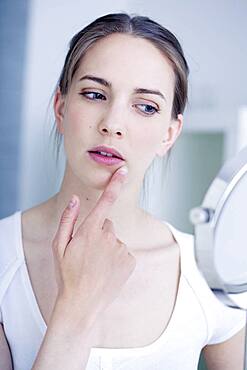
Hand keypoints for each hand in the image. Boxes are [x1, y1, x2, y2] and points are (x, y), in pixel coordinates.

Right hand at [51, 167, 136, 319]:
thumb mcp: (59, 246)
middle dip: (99, 232)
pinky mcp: (131, 261)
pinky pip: (124, 252)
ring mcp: (121, 249)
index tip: (124, 170)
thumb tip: (76, 199)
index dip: (115, 184)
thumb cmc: (67, 273)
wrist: (82, 304)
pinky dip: (117, 258)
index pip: (105, 202)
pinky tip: (107, 270)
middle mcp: (109, 237)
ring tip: (96, 264)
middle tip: (87, 252)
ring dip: (108, 247)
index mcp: (90, 231)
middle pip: (107, 224)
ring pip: (115, 239)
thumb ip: (68, 219)